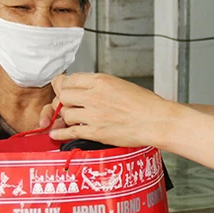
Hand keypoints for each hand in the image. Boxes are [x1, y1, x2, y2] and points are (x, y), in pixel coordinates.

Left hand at [47, 73, 176, 147]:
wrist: (156, 120)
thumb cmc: (145, 104)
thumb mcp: (121, 84)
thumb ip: (100, 85)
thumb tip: (85, 88)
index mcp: (101, 81)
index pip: (70, 79)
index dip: (66, 86)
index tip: (66, 91)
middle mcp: (95, 96)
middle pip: (63, 96)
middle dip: (64, 101)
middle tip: (68, 106)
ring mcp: (94, 114)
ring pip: (65, 113)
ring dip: (67, 117)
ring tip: (74, 119)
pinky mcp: (95, 131)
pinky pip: (70, 131)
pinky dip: (60, 133)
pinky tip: (57, 133)